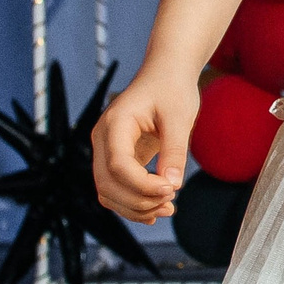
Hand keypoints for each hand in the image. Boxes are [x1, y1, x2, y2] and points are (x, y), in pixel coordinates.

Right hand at [92, 68, 200, 223]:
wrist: (166, 73)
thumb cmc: (172, 89)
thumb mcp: (179, 117)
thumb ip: (174, 151)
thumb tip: (171, 186)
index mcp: (115, 123)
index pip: (118, 165)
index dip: (142, 185)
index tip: (170, 190)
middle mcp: (103, 138)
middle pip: (107, 183)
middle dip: (138, 201)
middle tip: (170, 204)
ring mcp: (106, 149)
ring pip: (108, 191)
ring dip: (134, 207)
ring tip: (167, 209)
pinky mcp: (115, 158)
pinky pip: (116, 188)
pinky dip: (132, 203)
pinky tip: (155, 209)